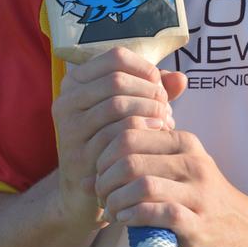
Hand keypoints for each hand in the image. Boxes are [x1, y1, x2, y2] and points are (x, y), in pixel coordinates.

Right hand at [51, 46, 185, 229]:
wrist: (88, 188)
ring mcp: (68, 129)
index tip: (159, 83)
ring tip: (165, 118)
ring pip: (116, 104)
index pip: (114, 57)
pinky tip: (157, 134)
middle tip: (165, 104)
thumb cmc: (114, 137)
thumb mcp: (132, 106)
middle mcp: (66, 101)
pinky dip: (143, 130)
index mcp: (76, 81)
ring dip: (148, 109)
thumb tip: (181, 79)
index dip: (144, 67)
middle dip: (148, 90)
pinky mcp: (78, 156)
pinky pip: (115, 135)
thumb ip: (154, 89)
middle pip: (116, 80)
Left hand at [95, 127, 247, 246]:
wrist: (246, 230)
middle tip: (100, 193)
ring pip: (141, 184)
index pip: (132, 131)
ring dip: (115, 200)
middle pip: (131, 158)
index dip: (105, 152)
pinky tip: (125, 219)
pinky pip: (155, 212)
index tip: (98, 171)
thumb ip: (150, 154)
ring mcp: (197, 193)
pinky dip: (132, 215)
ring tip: (111, 208)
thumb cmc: (202, 196)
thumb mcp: (183, 165)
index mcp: (185, 142)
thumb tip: (96, 158)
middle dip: (105, 177)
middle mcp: (193, 162)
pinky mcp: (196, 224)